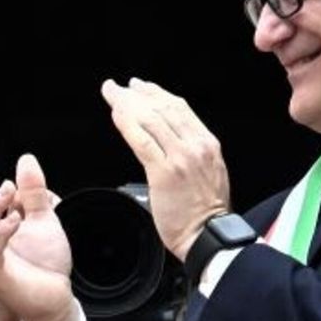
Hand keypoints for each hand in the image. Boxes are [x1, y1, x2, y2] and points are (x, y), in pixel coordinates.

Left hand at [101, 77, 229, 260]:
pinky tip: (117, 115)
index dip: (157, 93)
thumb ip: (190, 150)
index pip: (180, 108)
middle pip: (163, 108)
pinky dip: (127, 124)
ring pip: (151, 119)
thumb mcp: (208, 170)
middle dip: (137, 93)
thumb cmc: (205, 210)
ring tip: (112, 95)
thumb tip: (169, 137)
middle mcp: (196, 146)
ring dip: (127, 103)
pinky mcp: (165, 173)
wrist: (209, 235)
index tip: (140, 86)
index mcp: (207, 143)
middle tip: (118, 87)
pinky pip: (142, 141)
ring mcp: (181, 158)